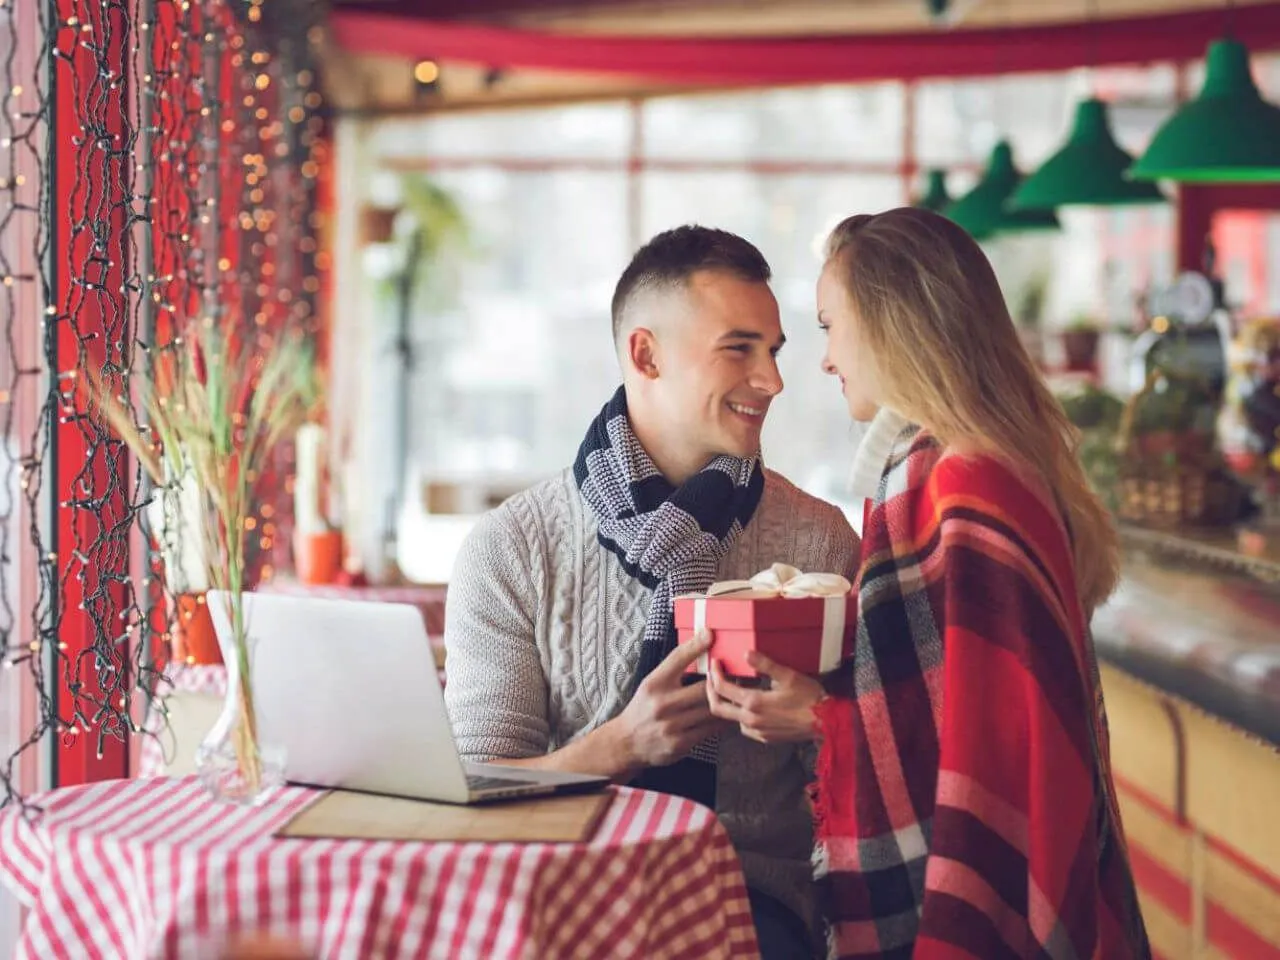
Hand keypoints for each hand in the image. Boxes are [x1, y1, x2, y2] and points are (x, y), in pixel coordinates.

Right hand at [610, 631, 727, 770]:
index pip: (677, 659)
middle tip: (741, 672)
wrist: (627, 742)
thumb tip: (699, 648)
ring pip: (711, 709)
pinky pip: (709, 729)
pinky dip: (721, 721)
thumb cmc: (643, 708)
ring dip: (727, 701)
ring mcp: (672, 725)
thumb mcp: (651, 684)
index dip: (696, 645)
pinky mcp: (680, 744)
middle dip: (723, 680)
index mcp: (654, 684)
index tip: (710, 634)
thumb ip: (673, 670)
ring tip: (740, 692)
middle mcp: (662, 703)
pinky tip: (728, 714)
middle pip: (704, 687)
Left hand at [706, 650, 824, 743]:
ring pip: (730, 719)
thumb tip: (746, 653)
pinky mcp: (765, 738)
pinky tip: (747, 706)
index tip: (714, 663)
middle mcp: (751, 720)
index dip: (714, 673)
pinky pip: (744, 727)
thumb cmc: (809, 697)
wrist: (826, 722)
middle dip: (710, 691)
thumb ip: (765, 664)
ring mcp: (757, 731)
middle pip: (717, 708)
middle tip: (711, 678)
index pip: (722, 688)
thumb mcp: (788, 675)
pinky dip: (740, 716)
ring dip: (727, 704)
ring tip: (729, 690)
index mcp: (754, 702)